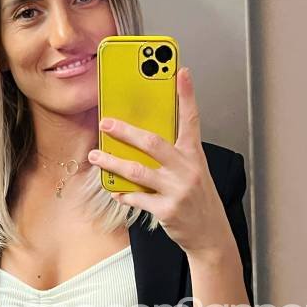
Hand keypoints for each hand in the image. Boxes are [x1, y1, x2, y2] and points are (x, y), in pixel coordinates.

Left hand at [87, 66, 234, 259]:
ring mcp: (177, 190)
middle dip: (126, 131)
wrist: (210, 235)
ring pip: (138, 171)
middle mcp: (188, 169)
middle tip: (105, 123)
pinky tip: (114, 189)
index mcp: (194, 155)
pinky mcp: (167, 210)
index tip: (181, 71)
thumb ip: (173, 154)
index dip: (187, 94)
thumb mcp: (194, 171)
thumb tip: (141, 138)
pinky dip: (123, 193)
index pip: (191, 119)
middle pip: (153, 143)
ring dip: (112, 162)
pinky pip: (137, 198)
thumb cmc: (198, 199)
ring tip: (95, 157)